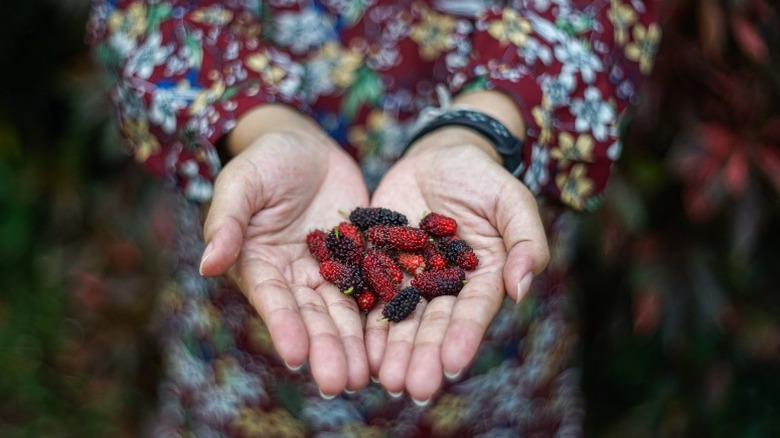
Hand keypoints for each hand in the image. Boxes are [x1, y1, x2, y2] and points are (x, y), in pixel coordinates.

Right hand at [199, 105, 370, 394]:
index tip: (297, 357)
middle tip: (342, 383)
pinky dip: (381, 314)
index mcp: (259, 265)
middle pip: (311, 317)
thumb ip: (227, 221)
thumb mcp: (243, 182)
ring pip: (342, 312)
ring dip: (353, 345)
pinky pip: (373, 287)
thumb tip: (208, 264)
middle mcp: (293, 277)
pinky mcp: (359, 260)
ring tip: (367, 377)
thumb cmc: (265, 160)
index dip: (284, 327)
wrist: (306, 146)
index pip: (272, 300)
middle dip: (325, 350)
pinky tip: (395, 340)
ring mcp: (327, 272)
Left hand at [365, 94, 549, 402]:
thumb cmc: (484, 177)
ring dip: (392, 349)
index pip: (473, 311)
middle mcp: (444, 285)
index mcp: (481, 277)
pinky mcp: (379, 261)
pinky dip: (363, 318)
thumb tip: (522, 288)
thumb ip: (526, 241)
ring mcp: (410, 275)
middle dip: (422, 355)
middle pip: (433, 323)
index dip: (463, 337)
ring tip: (383, 377)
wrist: (440, 156)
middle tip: (411, 387)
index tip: (451, 365)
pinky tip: (356, 343)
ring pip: (399, 316)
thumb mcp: (512, 201)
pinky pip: (369, 291)